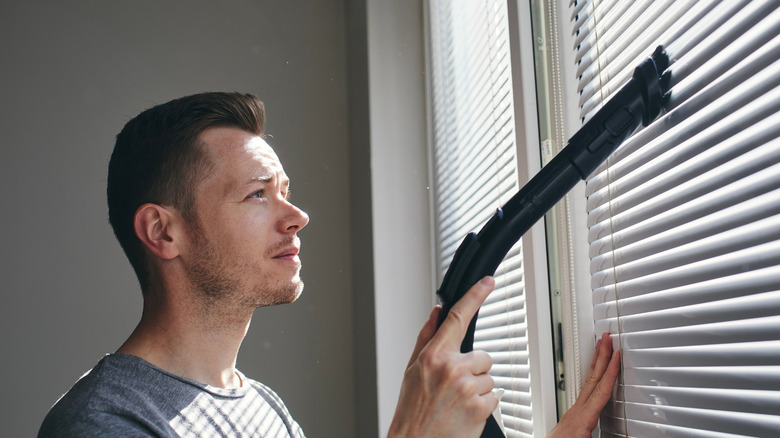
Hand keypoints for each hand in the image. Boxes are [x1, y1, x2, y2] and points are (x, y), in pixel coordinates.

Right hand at [388, 277, 498, 437]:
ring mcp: (468, 388)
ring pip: (489, 377)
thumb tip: (436, 313)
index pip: (458, 317)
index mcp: (433, 356)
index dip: (475, 295)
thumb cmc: (412, 410)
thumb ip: (426, 338)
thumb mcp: (412, 370)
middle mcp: (452, 368)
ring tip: (457, 402)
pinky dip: (483, 406)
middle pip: (482, 355)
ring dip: (478, 389)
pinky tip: (465, 413)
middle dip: (474, 369)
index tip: (486, 282)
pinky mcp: (481, 407)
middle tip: (455, 387)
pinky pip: (494, 398)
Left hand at [548, 332, 620, 437]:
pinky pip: (584, 391)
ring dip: (595, 363)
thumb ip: (607, 437)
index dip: (610, 371)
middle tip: (606, 337)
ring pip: (587, 382)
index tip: (617, 354)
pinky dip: (592, 378)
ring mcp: (573, 412)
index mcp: (583, 419)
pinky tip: (595, 375)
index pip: (601, 389)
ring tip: (601, 347)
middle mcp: (577, 412)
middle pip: (592, 378)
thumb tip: (624, 434)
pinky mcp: (572, 417)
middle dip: (600, 356)